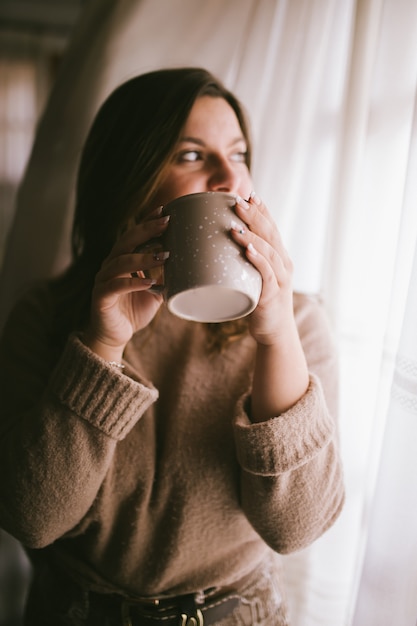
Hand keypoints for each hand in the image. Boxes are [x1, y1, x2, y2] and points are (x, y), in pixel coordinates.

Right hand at [83, 208, 169, 361]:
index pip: (134, 236)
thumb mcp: (155, 291)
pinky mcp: (100, 297)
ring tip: (164, 255)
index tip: (165, 211)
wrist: (116, 336)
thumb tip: (190, 265)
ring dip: (143, 257)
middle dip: (146, 230)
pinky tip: (150, 281)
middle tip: (166, 223)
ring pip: (120, 262)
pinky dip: (133, 282)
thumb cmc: (134, 311)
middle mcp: (110, 266)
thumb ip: (166, 277)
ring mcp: (103, 280)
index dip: (148, 223)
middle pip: (126, 241)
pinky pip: (116, 286)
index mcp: (121, 260)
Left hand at [231, 193, 308, 419]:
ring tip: (237, 223)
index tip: (249, 194)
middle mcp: (283, 264)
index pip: (271, 228)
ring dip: (253, 235)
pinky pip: (267, 274)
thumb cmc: (259, 304)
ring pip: (269, 251)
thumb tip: (212, 249)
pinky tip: (247, 250)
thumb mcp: (251, 279)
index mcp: (279, 257)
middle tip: (238, 201)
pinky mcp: (273, 295)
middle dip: (255, 215)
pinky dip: (258, 260)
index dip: (262, 210)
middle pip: (271, 233)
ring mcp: (280, 279)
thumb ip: (239, 263)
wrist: (274, 333)